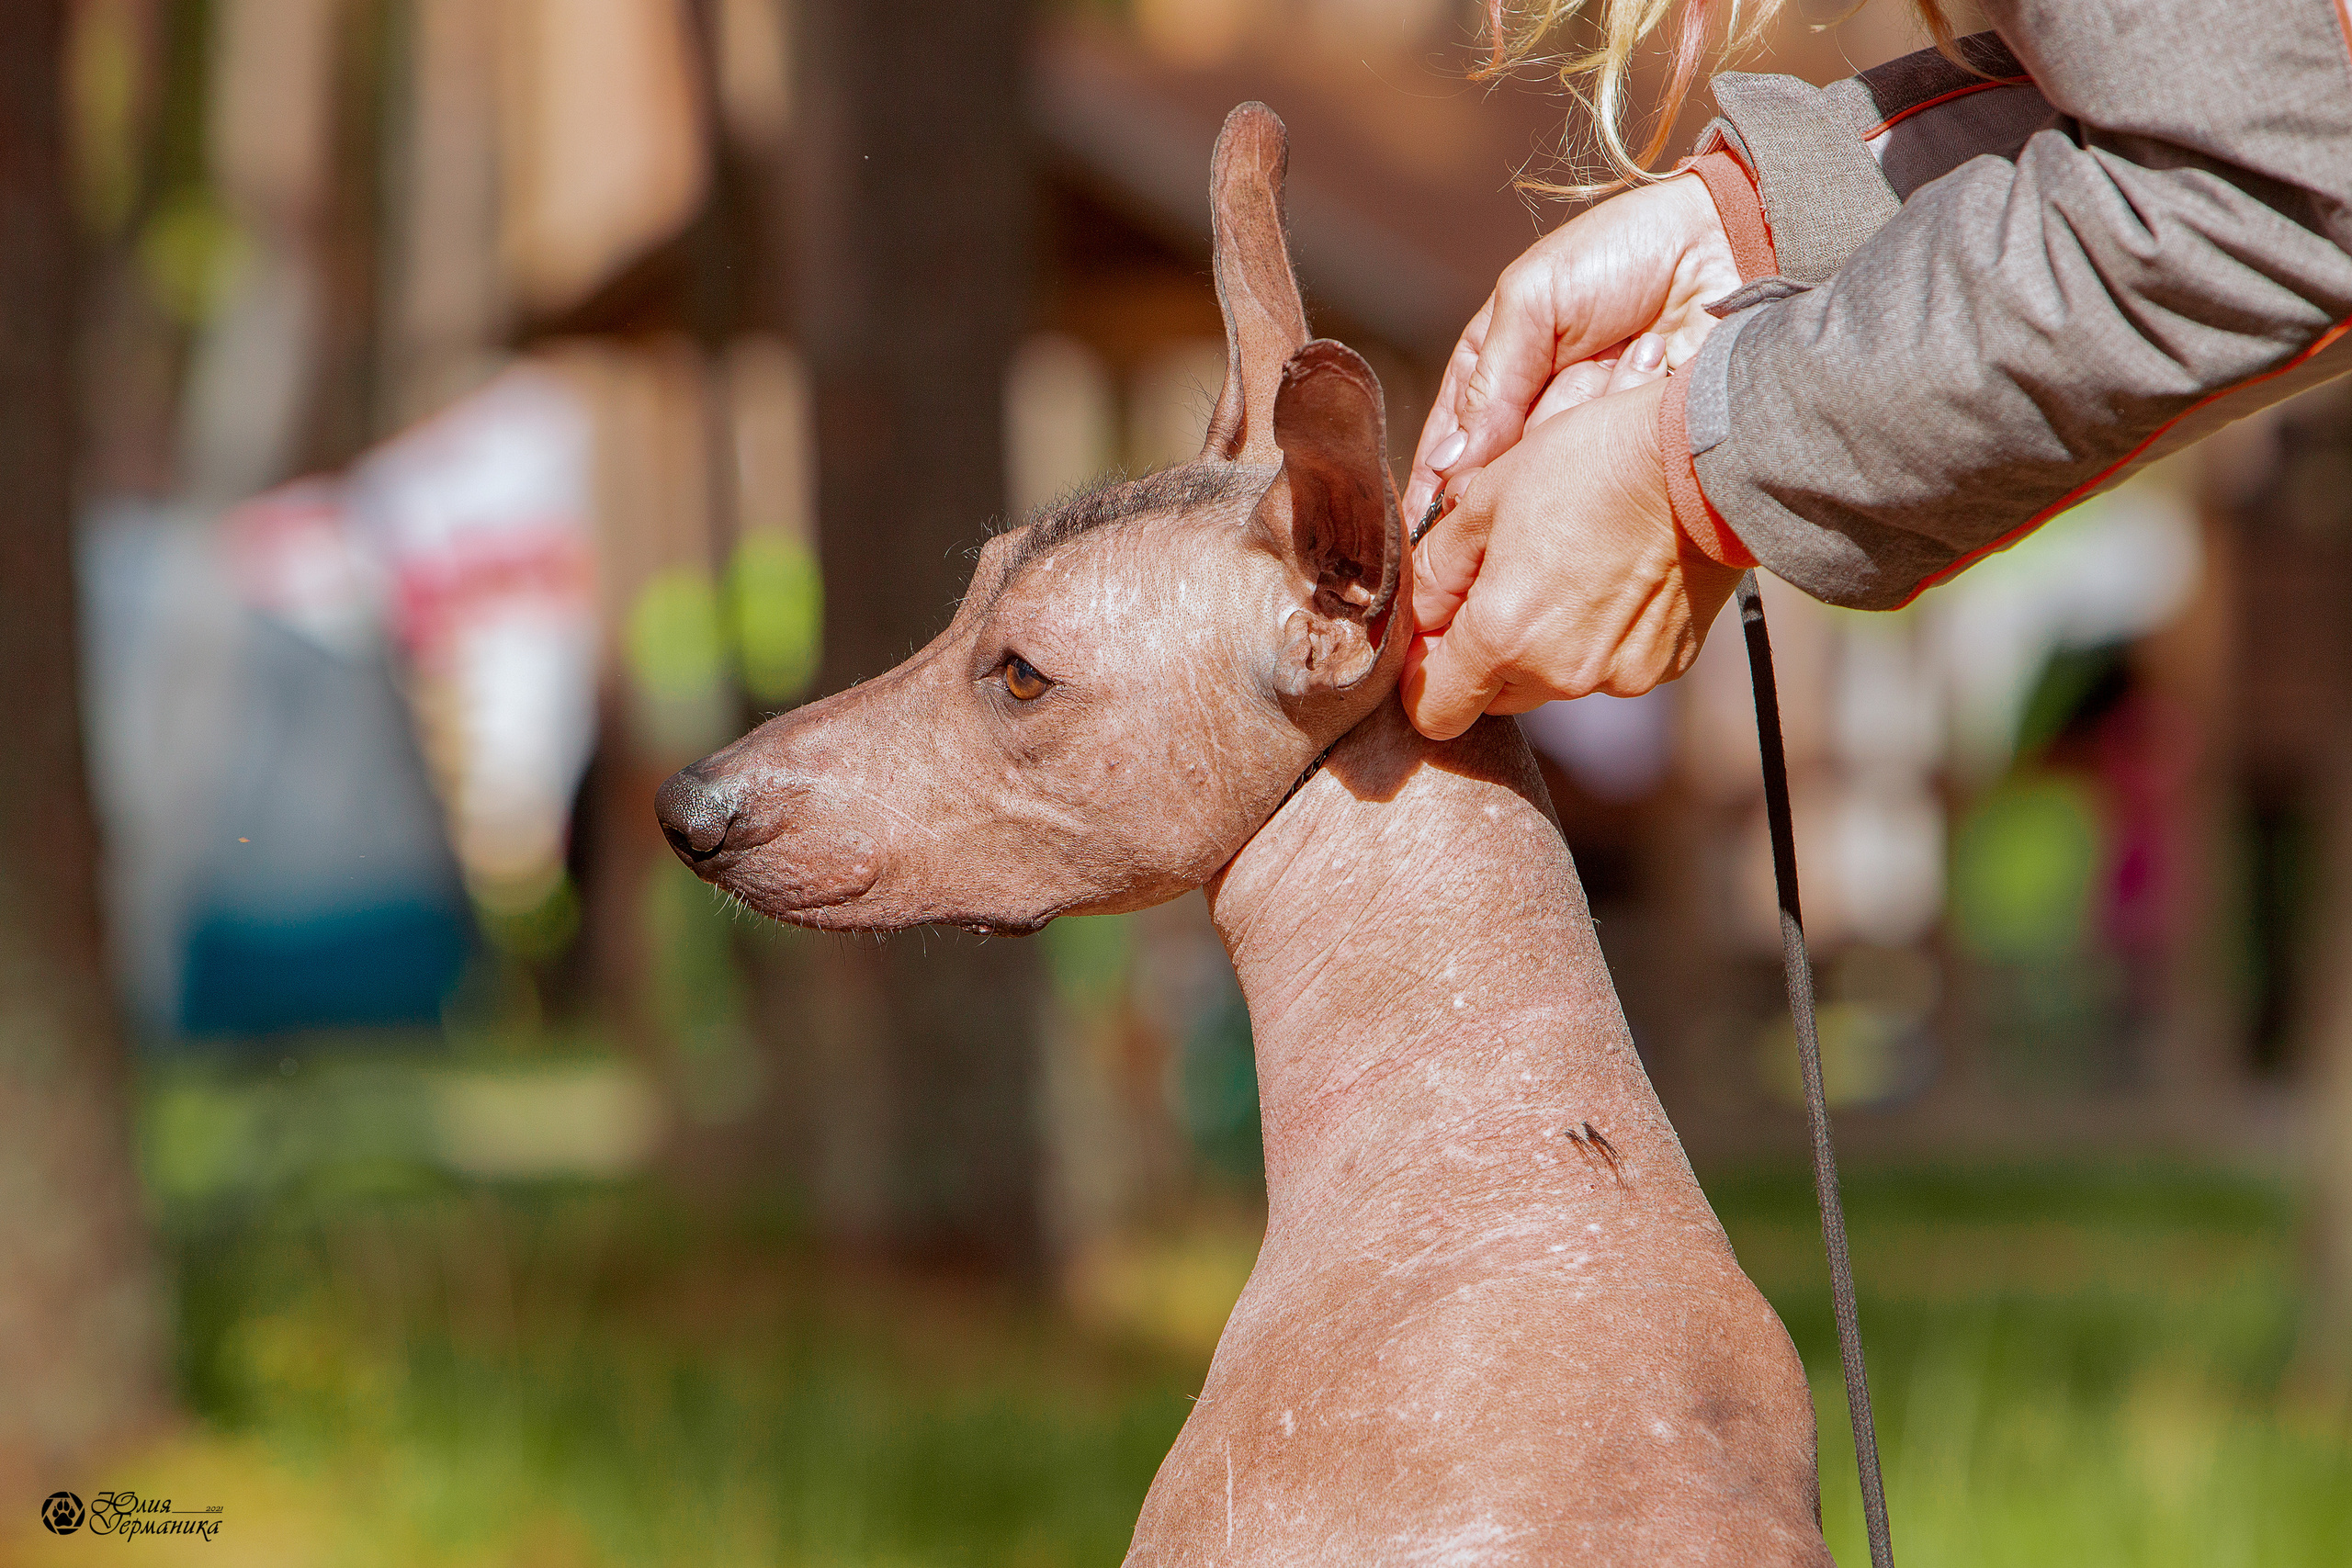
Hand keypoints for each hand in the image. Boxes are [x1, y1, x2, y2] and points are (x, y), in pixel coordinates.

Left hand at [1401, 376, 1741, 739]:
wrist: (1704, 463)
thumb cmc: (1590, 465)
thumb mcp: (1488, 498)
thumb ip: (1437, 569)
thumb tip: (1417, 612)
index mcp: (1502, 637)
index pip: (1434, 711)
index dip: (1426, 674)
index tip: (1437, 632)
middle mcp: (1558, 674)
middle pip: (1493, 697)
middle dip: (1487, 653)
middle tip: (1508, 579)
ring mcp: (1616, 677)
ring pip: (1553, 680)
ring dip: (1546, 644)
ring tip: (1571, 567)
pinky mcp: (1662, 668)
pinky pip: (1608, 667)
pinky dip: (1601, 637)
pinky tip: (1618, 578)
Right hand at [1403, 173, 1736, 524]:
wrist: (1724, 245)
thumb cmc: (1621, 256)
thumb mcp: (1532, 299)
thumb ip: (1488, 381)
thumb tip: (1449, 466)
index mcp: (1495, 377)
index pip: (1450, 451)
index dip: (1436, 490)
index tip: (1432, 523)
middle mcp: (1539, 420)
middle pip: (1500, 478)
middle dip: (1520, 451)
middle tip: (1556, 402)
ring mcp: (1591, 443)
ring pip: (1555, 480)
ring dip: (1580, 423)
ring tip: (1626, 354)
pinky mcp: (1637, 456)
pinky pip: (1610, 478)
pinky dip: (1621, 441)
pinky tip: (1647, 381)